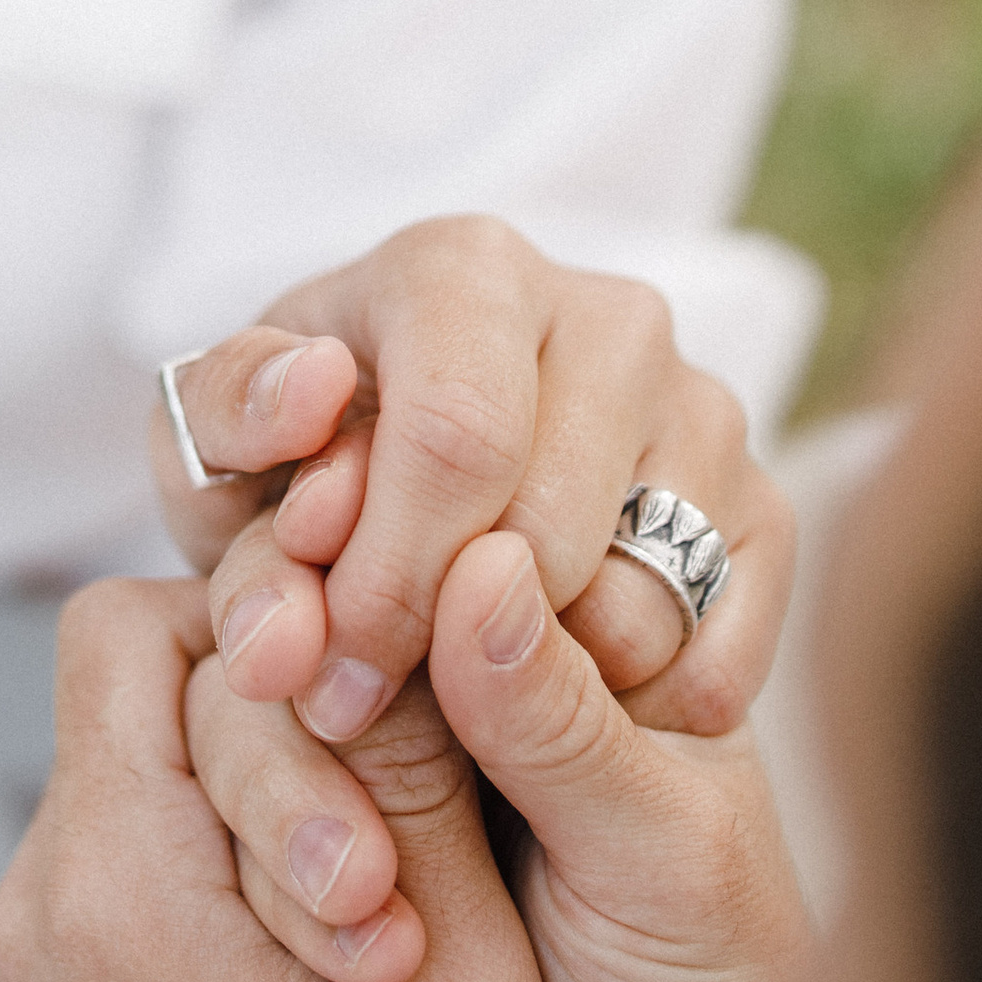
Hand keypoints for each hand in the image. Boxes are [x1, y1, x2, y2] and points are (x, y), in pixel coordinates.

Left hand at [0, 579, 573, 981]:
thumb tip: (408, 594)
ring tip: (376, 910)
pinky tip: (333, 928)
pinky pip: (139, 821)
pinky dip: (234, 838)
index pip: (145, 629)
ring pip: (141, 739)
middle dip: (280, 725)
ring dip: (266, 781)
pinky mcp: (67, 973)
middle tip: (387, 871)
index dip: (282, 652)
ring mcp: (40, 944)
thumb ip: (419, 783)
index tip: (381, 778)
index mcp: (115, 899)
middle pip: (137, 674)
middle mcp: (41, 907)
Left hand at [153, 216, 791, 752]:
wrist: (405, 505)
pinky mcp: (767, 503)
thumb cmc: (293, 471)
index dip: (387, 581)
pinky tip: (539, 699)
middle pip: (551, 526)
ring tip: (442, 691)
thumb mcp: (214, 445)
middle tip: (362, 710)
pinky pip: (716, 652)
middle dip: (441, 652)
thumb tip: (312, 390)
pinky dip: (627, 713)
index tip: (325, 679)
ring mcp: (705, 405)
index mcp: (465, 267)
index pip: (456, 435)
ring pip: (640, 599)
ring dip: (533, 689)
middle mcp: (609, 313)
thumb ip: (225, 420)